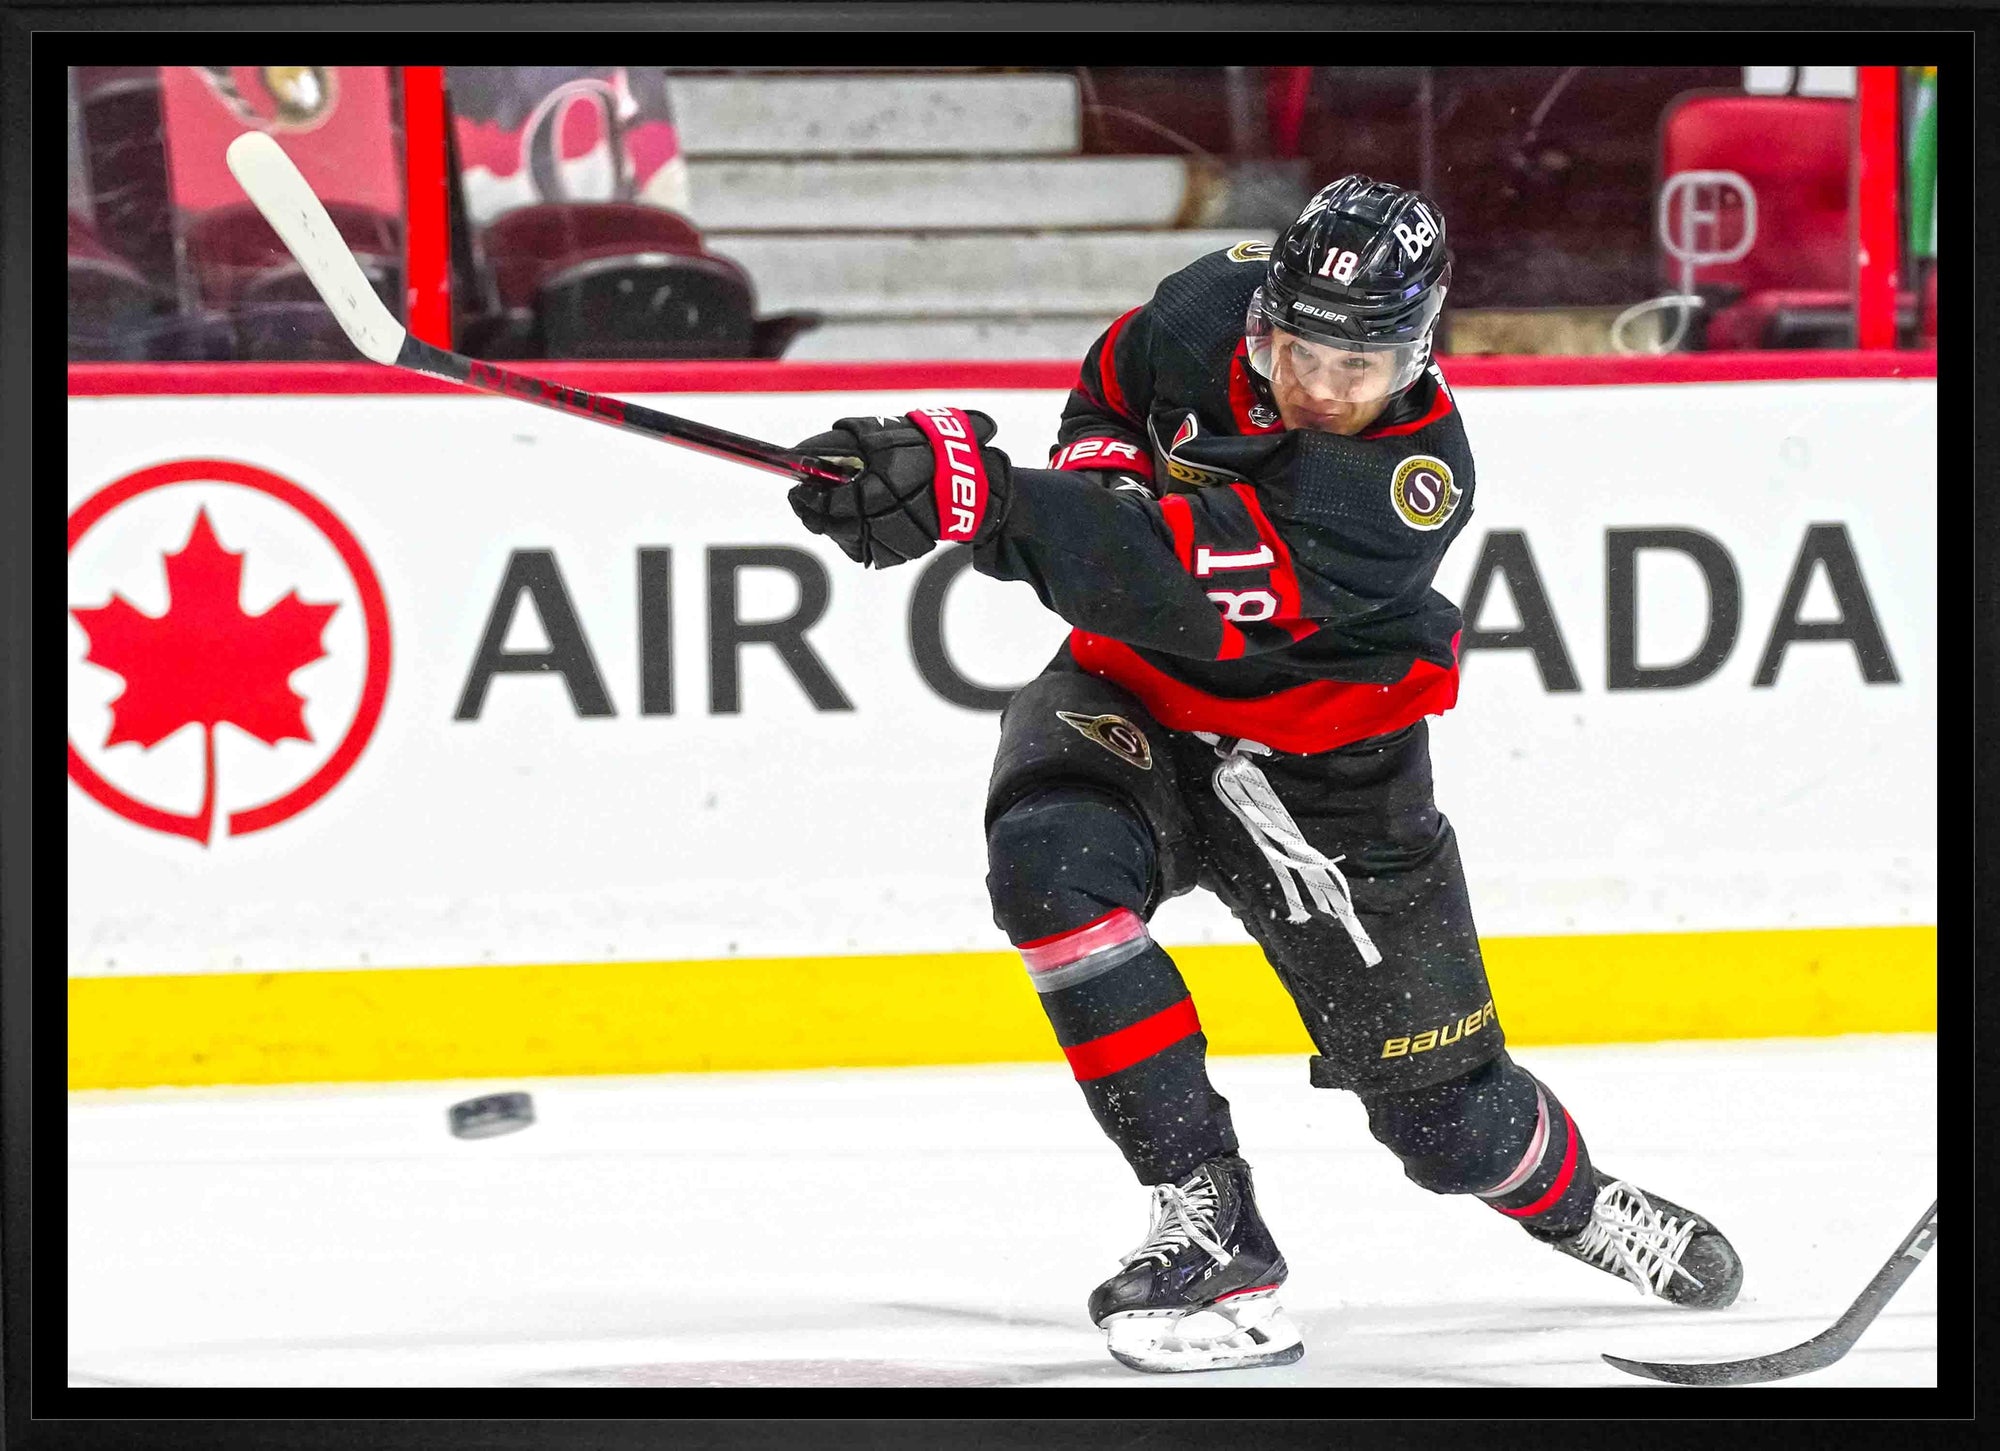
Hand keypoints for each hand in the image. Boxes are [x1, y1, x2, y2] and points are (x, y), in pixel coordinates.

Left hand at [788, 409, 1011, 568]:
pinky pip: (868, 550)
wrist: (969, 481)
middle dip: (816, 515)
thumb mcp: (884, 435)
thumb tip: (806, 449)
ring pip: (849, 542)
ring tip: (832, 508)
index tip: (796, 489)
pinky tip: (858, 519)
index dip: (808, 499)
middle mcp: (885, 523)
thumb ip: (844, 440)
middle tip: (806, 501)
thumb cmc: (928, 451)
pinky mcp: (902, 553)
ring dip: (835, 526)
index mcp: (878, 493)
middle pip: (834, 529)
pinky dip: (857, 535)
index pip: (829, 504)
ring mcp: (894, 542)